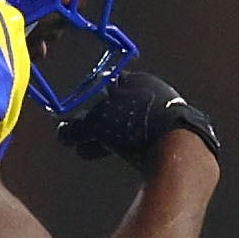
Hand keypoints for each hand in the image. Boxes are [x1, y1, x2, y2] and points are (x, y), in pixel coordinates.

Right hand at [60, 65, 217, 165]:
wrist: (176, 148)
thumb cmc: (134, 128)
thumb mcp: (97, 126)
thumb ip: (76, 128)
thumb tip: (62, 133)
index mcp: (138, 80)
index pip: (107, 85)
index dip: (88, 100)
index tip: (77, 117)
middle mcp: (155, 92)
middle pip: (119, 108)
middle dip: (99, 126)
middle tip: (83, 141)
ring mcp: (168, 112)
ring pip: (131, 125)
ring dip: (112, 138)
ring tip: (95, 152)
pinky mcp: (177, 134)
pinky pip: (146, 139)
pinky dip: (131, 146)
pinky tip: (124, 157)